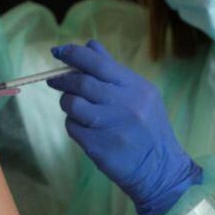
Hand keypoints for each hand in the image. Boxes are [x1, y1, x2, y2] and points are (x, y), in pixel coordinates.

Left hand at [48, 40, 201, 214]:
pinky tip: (84, 127)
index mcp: (135, 87)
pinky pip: (73, 127)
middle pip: (82, 83)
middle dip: (63, 79)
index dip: (74, 54)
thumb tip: (89, 45)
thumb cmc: (148, 127)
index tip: (58, 51)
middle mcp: (124, 104)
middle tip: (54, 79)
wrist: (160, 169)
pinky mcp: (98, 147)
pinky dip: (73, 124)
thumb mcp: (140, 94)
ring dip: (67, 102)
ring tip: (73, 106)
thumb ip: (113, 69)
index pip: (99, 63)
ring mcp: (111, 127)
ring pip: (72, 104)